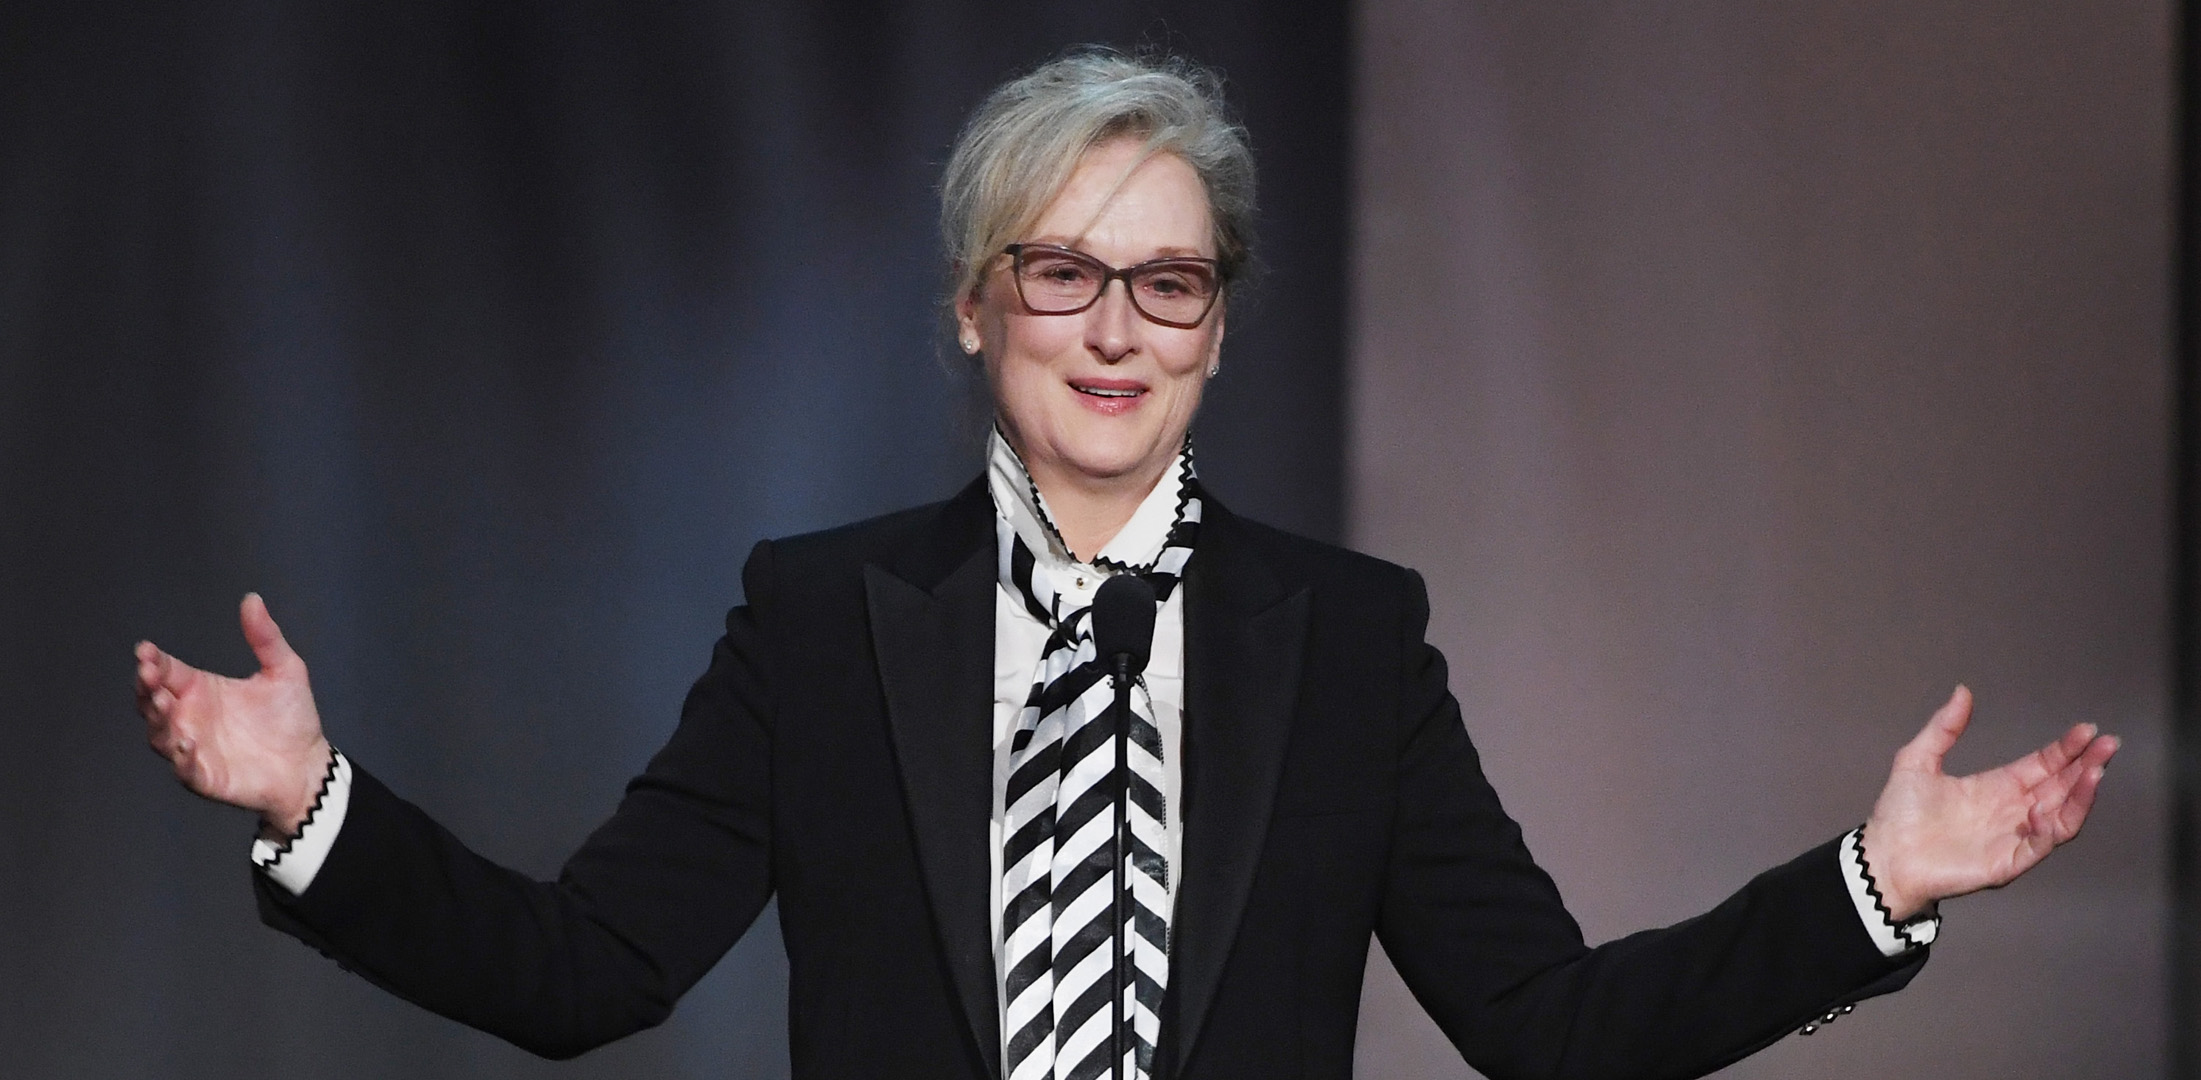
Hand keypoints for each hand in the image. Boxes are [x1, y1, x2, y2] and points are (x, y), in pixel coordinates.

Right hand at [136, 593, 331, 835]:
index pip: (166, 671)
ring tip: (164, 703)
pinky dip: (181, 757)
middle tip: (148, 673)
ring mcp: (193, 747)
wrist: (307, 763)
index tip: (145, 650)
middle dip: (146, 686)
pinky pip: (185, 768)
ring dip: (157, 719)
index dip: (152, 661)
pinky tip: (187, 743)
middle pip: (152, 701)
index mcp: (201, 689)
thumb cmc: (291, 718)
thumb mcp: (283, 670)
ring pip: (160, 734)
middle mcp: (190, 717)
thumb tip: (252, 598)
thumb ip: (265, 637)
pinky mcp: (205, 776)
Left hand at [1861, 685, 2117, 920]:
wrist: (1883, 857)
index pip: (2043, 766)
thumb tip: (1962, 691)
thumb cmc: (1898, 816)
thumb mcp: (1918, 760)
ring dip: (2080, 795)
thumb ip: (1943, 727)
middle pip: (2060, 787)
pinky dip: (2048, 828)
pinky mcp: (2006, 863)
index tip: (2086, 730)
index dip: (2065, 749)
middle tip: (2107, 743)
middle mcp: (2011, 812)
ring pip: (2060, 816)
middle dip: (2086, 765)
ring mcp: (2012, 838)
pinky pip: (2039, 846)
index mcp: (1996, 788)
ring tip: (2095, 770)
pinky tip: (2046, 807)